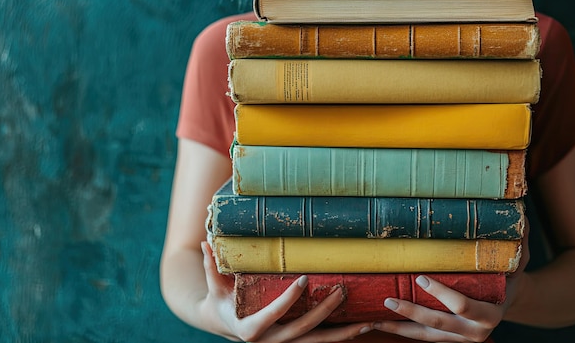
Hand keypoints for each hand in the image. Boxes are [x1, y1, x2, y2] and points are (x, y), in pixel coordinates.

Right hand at [199, 241, 372, 341]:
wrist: (224, 326)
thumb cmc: (219, 303)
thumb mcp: (214, 287)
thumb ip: (211, 266)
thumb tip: (205, 241)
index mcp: (250, 329)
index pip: (272, 315)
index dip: (288, 299)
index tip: (304, 279)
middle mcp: (270, 341)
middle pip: (301, 331)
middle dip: (323, 312)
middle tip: (341, 290)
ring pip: (318, 342)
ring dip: (344, 333)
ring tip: (369, 323)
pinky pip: (321, 341)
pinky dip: (343, 335)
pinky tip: (364, 326)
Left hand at [372, 218, 530, 341]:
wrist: (512, 300)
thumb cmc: (510, 273)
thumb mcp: (518, 259)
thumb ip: (517, 240)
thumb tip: (518, 204)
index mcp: (491, 313)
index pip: (463, 305)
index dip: (442, 293)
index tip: (422, 277)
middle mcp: (476, 331)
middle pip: (438, 323)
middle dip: (412, 312)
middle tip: (389, 300)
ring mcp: (460, 337)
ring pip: (425, 335)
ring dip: (398, 328)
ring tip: (373, 320)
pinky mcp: (449, 338)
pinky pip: (422, 336)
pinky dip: (400, 330)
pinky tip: (379, 321)